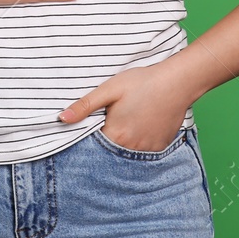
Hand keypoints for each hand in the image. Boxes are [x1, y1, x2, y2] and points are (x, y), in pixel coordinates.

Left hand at [56, 62, 189, 152]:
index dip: (89, 139)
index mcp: (116, 134)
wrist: (176, 82)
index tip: (90, 130)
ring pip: (128, 154)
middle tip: (111, 124)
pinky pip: (144, 152)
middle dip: (105, 144)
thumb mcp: (109, 89)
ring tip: (126, 125)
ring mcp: (148, 149)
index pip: (94, 147)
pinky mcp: (160, 146)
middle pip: (111, 152)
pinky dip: (138, 144)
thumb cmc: (141, 82)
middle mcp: (131, 147)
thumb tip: (62, 118)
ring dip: (123, 145)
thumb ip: (85, 106)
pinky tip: (139, 128)